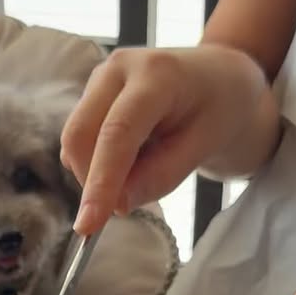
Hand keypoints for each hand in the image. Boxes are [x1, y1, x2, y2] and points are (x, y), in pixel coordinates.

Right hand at [60, 44, 270, 234]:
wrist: (220, 77)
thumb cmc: (219, 108)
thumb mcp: (204, 146)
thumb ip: (161, 176)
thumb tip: (117, 205)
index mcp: (156, 75)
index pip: (116, 134)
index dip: (100, 182)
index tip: (88, 225)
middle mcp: (118, 69)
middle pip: (79, 136)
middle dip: (92, 182)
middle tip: (122, 206)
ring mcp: (100, 78)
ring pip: (75, 141)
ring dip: (96, 172)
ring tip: (143, 168)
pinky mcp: (91, 94)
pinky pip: (80, 140)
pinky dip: (97, 162)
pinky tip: (132, 157)